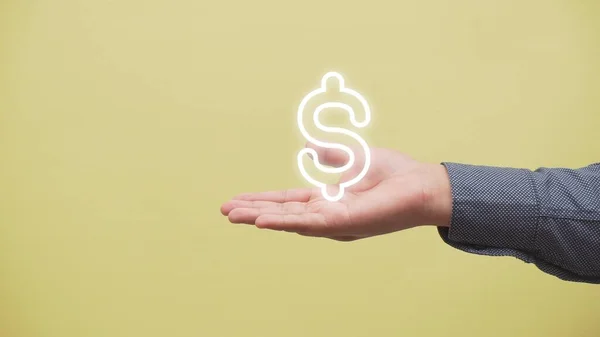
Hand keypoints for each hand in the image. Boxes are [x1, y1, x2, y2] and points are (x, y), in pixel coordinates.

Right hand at [220, 143, 451, 240]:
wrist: (422, 183)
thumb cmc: (393, 173)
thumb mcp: (353, 158)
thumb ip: (330, 155)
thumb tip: (309, 146)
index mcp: (327, 199)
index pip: (287, 201)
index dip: (262, 199)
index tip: (237, 199)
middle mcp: (327, 213)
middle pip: (283, 213)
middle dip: (253, 211)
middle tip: (225, 210)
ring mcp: (335, 220)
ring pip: (290, 221)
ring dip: (261, 218)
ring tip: (235, 215)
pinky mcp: (346, 222)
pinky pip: (310, 224)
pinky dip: (285, 223)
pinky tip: (264, 221)